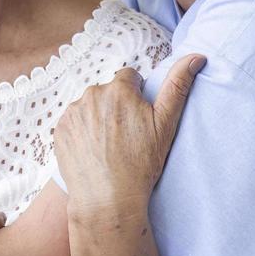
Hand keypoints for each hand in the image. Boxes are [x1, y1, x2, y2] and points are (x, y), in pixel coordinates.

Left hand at [53, 54, 204, 213]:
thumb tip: (196, 56)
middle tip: (125, 136)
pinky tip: (92, 150)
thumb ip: (178, 86)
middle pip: (108, 92)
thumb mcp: (165, 124)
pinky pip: (73, 122)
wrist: (108, 199)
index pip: (129, 78)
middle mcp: (91, 95)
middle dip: (116, 106)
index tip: (139, 119)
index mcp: (118, 90)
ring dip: (98, 118)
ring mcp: (72, 113)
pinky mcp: (59, 130)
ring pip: (90, 106)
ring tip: (108, 145)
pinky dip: (81, 132)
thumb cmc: (141, 164)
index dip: (137, 97)